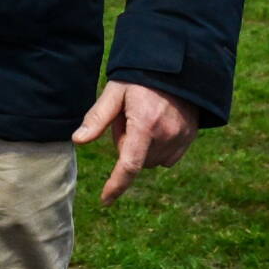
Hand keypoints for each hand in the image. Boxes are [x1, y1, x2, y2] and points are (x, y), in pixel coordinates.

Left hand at [72, 80, 198, 204]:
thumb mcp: (115, 91)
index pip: (129, 165)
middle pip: (137, 160)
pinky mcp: (190, 139)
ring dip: (143, 147)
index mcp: (145, 125)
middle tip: (127, 117)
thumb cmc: (139, 77)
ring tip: (143, 116)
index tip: (105, 200)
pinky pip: (168, 157)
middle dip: (126, 145)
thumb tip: (78, 141)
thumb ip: (97, 118)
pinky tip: (156, 124)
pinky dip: (157, 148)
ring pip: (152, 160)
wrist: (176, 67)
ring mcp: (181, 139)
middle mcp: (166, 136)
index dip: (116, 185)